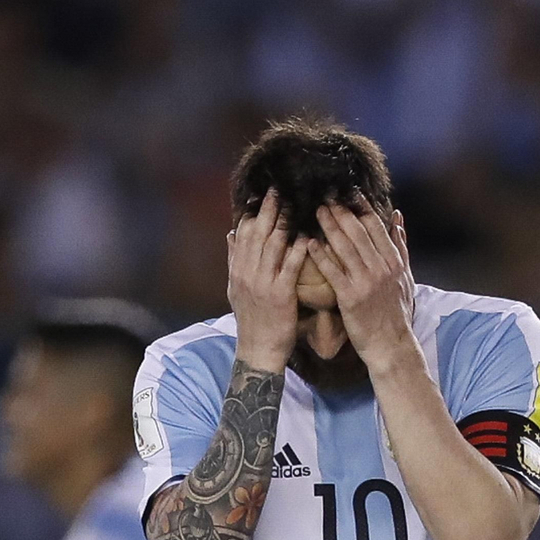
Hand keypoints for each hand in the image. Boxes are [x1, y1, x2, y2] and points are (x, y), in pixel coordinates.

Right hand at [227, 189, 309, 371]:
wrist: (258, 350)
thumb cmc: (252, 321)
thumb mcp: (235, 289)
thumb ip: (235, 260)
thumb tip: (232, 232)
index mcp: (238, 270)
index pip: (243, 234)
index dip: (253, 213)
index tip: (263, 195)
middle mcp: (248, 273)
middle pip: (258, 233)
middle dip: (268, 209)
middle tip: (279, 188)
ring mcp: (263, 283)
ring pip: (273, 244)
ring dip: (285, 222)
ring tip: (296, 203)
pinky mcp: (281, 294)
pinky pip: (291, 265)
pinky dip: (298, 248)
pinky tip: (307, 235)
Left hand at [308, 203, 419, 373]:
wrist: (391, 345)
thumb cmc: (396, 313)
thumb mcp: (405, 276)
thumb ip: (400, 246)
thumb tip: (397, 217)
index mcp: (392, 260)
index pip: (375, 226)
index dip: (360, 207)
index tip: (347, 192)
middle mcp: (380, 267)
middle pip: (358, 232)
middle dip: (341, 211)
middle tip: (325, 196)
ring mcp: (366, 282)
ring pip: (345, 247)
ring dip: (330, 227)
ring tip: (316, 211)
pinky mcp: (351, 298)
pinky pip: (333, 273)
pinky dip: (321, 256)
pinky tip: (309, 244)